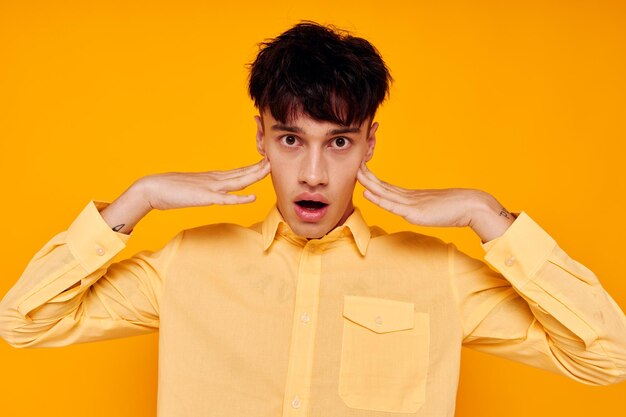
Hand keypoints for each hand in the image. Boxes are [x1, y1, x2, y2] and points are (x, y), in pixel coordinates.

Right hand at [137, 159, 270, 210]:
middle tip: (274, 159)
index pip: (238, 171)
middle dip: (259, 167)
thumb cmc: (170, 190)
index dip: (253, 167)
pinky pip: (226, 199)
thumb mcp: (193, 188)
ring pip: (238, 182)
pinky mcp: (205, 198)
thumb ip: (205, 189)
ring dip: (255, 175)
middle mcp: (215, 180)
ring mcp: (210, 188)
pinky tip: (252, 197)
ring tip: (269, 169)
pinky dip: (240, 199)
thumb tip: (212, 193)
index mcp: (213, 177)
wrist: (152, 188)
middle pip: (242, 173)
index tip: (266, 162)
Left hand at [357, 163, 514, 241]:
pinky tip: (367, 193)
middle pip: (383, 185)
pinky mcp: (415, 212)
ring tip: (356, 173)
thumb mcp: (434, 210)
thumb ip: (424, 210)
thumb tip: (419, 213)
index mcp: (413, 197)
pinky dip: (378, 199)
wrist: (472, 206)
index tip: (362, 170)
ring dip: (369, 183)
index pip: (388, 187)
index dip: (374, 179)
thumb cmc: (457, 209)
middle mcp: (410, 197)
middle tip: (354, 164)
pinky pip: (392, 205)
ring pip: (385, 192)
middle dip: (368, 176)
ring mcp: (412, 203)